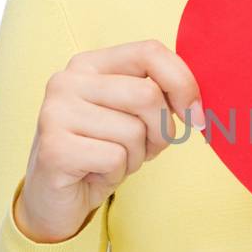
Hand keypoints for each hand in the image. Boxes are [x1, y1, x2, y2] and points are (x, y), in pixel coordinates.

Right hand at [14, 38, 204, 242]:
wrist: (54, 199)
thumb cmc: (100, 152)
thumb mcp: (132, 117)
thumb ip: (158, 96)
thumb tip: (197, 104)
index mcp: (88, 64)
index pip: (149, 52)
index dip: (183, 83)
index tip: (196, 116)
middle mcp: (67, 81)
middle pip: (147, 95)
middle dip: (161, 131)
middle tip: (145, 149)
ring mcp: (56, 112)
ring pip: (134, 131)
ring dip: (136, 156)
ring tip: (112, 161)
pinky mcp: (55, 148)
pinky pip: (116, 157)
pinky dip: (116, 173)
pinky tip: (95, 174)